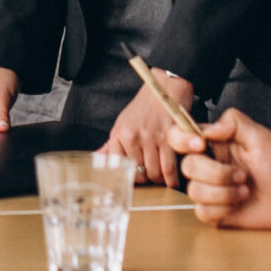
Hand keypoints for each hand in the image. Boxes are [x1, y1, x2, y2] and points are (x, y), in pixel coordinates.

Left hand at [101, 72, 198, 186]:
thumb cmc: (144, 107)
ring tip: (164, 177)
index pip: (120, 167)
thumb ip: (112, 144)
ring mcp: (150, 138)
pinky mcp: (169, 139)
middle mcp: (132, 137)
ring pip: (155, 174)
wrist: (165, 88)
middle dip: (148, 179)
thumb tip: (97, 158)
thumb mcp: (123, 123)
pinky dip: (172, 179)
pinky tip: (173, 181)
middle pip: (140, 173)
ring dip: (161, 179)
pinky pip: (169, 169)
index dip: (131, 176)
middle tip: (154, 176)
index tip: (139, 176)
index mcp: (119, 134)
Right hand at [178, 108, 270, 229]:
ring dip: (225, 193)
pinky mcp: (212, 211)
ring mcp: (208, 189)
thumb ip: (234, 123)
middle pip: (187, 166)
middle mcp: (207, 165)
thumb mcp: (261, 137)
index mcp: (214, 144)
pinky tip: (238, 205)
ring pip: (194, 191)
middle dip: (217, 174)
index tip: (201, 145)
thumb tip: (208, 129)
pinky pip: (202, 211)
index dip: (183, 140)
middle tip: (242, 175)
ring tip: (245, 191)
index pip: (180, 136)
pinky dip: (223, 209)